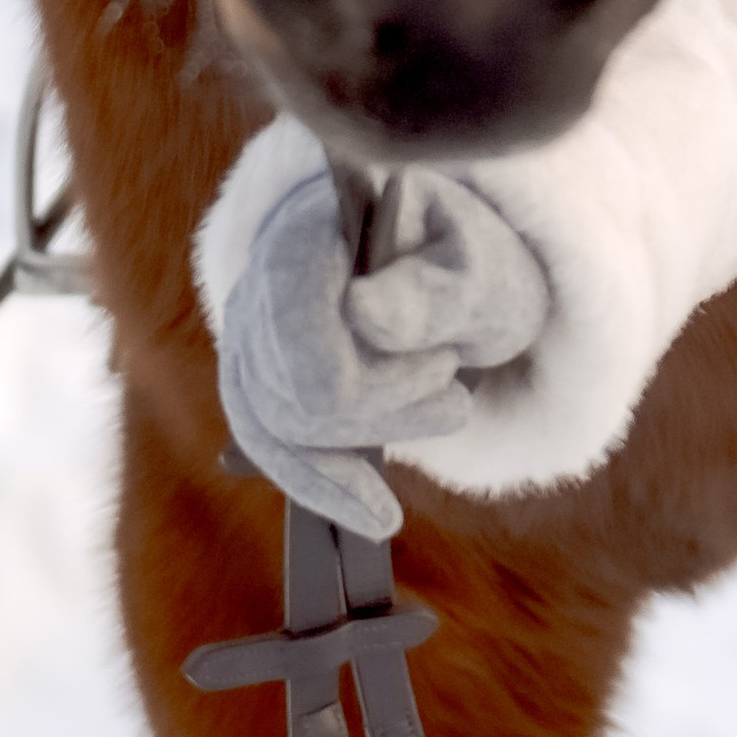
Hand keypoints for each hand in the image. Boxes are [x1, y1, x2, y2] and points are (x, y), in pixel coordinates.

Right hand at [210, 133, 552, 539]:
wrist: (462, 268)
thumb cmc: (475, 261)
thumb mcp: (484, 267)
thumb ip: (435, 289)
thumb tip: (364, 314)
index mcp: (316, 220)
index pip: (299, 325)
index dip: (367, 377)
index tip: (444, 369)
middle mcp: (263, 271)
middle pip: (285, 384)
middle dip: (378, 411)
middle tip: (456, 395)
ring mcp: (252, 326)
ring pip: (270, 420)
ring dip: (361, 447)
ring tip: (442, 421)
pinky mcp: (259, 372)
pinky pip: (267, 440)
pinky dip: (321, 481)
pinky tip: (376, 516)